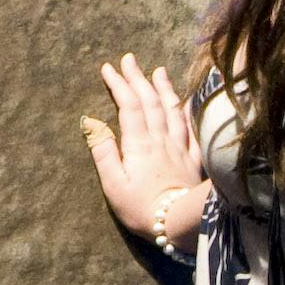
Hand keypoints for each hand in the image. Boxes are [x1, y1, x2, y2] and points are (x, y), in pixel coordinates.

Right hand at [81, 53, 205, 253]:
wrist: (180, 225)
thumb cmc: (141, 208)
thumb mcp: (113, 184)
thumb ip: (103, 151)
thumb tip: (91, 122)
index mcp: (139, 144)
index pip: (128, 105)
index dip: (119, 84)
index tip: (108, 67)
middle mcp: (161, 139)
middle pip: (150, 102)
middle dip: (138, 78)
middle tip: (129, 59)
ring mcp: (180, 148)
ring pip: (173, 110)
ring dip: (164, 88)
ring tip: (159, 70)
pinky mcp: (194, 161)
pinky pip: (193, 130)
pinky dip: (189, 113)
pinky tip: (188, 104)